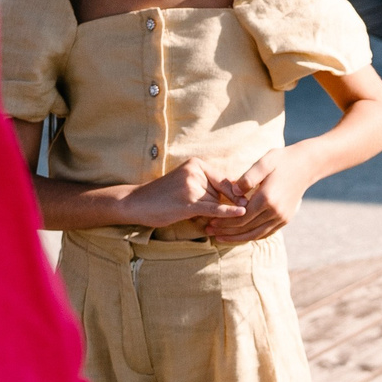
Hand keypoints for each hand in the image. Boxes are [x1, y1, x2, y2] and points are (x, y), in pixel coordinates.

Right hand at [127, 158, 244, 230]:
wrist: (137, 203)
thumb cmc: (164, 195)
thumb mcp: (187, 182)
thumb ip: (208, 185)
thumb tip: (237, 193)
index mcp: (196, 164)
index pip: (225, 179)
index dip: (236, 194)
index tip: (245, 203)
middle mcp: (195, 171)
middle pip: (223, 192)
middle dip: (225, 205)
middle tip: (224, 215)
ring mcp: (191, 187)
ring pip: (218, 202)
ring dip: (219, 215)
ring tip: (205, 217)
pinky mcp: (188, 202)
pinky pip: (214, 208)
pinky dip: (229, 212)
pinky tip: (241, 213)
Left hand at [206, 146, 311, 244]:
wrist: (306, 165)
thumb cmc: (282, 160)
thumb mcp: (264, 162)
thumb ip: (247, 177)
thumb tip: (233, 190)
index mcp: (267, 198)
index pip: (241, 217)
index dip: (224, 222)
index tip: (210, 222)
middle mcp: (275, 211)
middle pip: (246, 228)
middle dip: (226, 232)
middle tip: (209, 232)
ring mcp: (282, 217)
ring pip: (256, 234)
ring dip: (237, 238)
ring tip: (221, 238)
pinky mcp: (285, 219)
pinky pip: (266, 233)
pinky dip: (252, 236)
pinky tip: (240, 236)